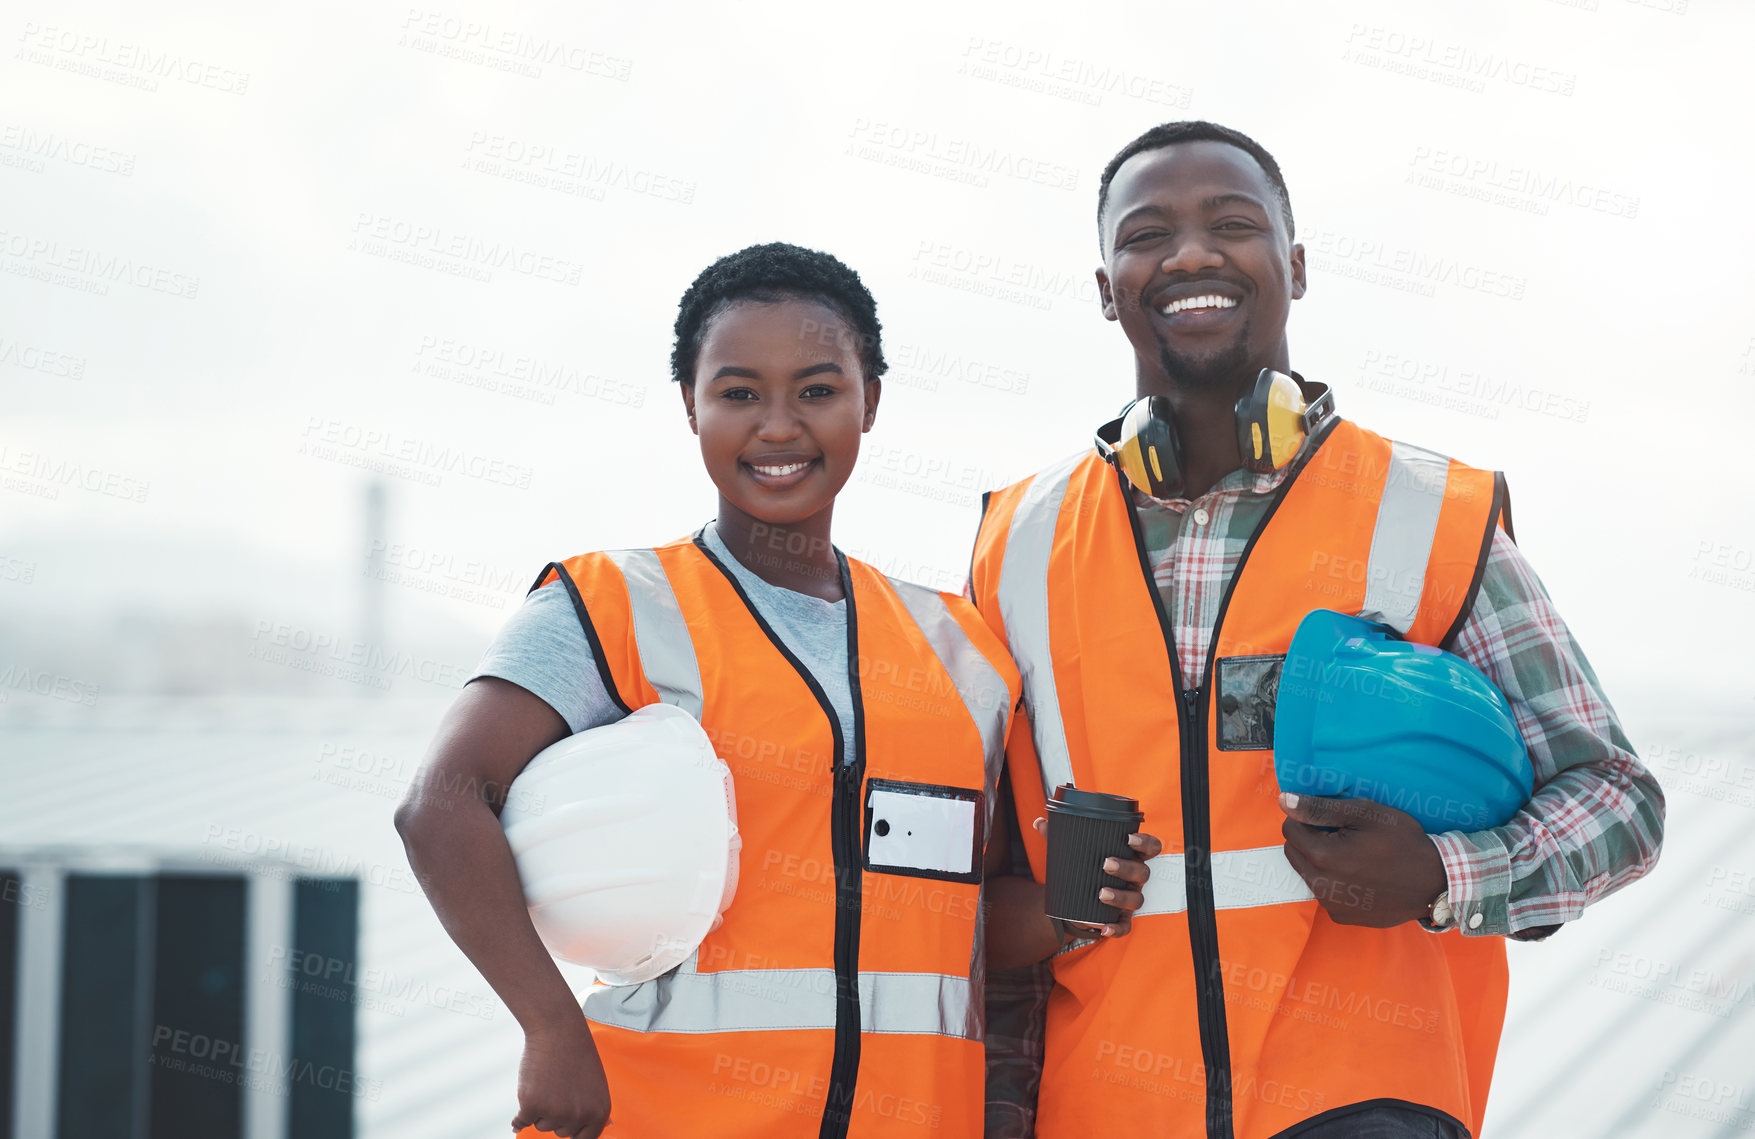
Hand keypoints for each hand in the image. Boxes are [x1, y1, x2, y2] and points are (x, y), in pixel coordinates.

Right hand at [512, 1017, 610, 1137]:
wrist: (557, 1029)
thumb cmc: (576, 1053)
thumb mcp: (595, 1083)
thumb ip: (591, 1109)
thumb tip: (588, 1132)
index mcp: (600, 1111)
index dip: (574, 1131)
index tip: (567, 1124)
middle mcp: (580, 1116)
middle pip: (561, 1133)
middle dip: (556, 1115)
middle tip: (558, 1087)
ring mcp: (556, 1112)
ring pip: (542, 1125)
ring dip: (540, 1109)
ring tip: (547, 1082)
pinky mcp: (533, 1105)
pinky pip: (521, 1122)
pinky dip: (518, 1117)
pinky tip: (523, 1103)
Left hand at [1033, 818, 1163, 938]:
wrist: (1076, 899)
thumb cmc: (1083, 868)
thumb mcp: (1073, 852)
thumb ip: (1057, 836)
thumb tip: (1039, 822)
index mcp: (1130, 857)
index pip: (1150, 847)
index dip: (1145, 842)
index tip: (1129, 838)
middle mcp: (1134, 878)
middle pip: (1142, 872)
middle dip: (1126, 867)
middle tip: (1105, 863)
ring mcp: (1129, 898)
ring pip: (1136, 899)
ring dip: (1120, 896)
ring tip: (1101, 893)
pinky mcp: (1121, 919)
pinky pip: (1125, 927)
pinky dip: (1116, 929)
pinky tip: (1103, 928)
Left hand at [1279, 792, 1446, 927]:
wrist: (1435, 882)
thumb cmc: (1402, 842)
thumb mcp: (1365, 814)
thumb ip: (1320, 808)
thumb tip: (1284, 801)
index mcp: (1322, 857)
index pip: (1290, 829)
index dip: (1309, 819)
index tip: (1334, 821)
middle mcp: (1320, 886)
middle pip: (1294, 852)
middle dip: (1311, 840)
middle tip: (1345, 837)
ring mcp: (1331, 905)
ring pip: (1308, 873)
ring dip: (1321, 861)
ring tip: (1355, 856)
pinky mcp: (1343, 917)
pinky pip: (1325, 893)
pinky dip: (1335, 882)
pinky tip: (1361, 877)